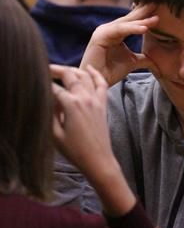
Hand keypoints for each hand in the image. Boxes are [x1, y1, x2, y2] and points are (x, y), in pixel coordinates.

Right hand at [51, 64, 114, 178]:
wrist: (98, 160)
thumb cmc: (75, 150)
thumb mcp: (55, 134)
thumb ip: (50, 113)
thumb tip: (47, 99)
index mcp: (71, 104)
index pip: (54, 88)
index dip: (44, 84)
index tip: (37, 84)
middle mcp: (84, 97)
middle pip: (69, 75)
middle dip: (56, 70)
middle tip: (46, 70)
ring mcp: (96, 99)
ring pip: (84, 76)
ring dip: (72, 70)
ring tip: (62, 71)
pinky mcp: (103, 104)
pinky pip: (101, 83)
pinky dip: (95, 74)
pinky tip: (89, 68)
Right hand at [80, 4, 160, 85]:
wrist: (99, 81)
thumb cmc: (111, 72)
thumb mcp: (132, 62)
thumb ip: (143, 59)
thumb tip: (156, 60)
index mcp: (116, 32)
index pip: (133, 22)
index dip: (146, 17)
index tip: (160, 12)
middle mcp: (109, 29)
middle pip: (130, 19)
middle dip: (144, 12)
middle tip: (157, 4)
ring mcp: (103, 31)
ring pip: (126, 24)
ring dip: (141, 20)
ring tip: (155, 18)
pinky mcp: (100, 36)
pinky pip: (119, 30)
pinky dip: (132, 29)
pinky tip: (144, 28)